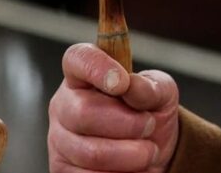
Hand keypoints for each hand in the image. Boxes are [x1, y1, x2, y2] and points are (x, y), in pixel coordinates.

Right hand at [48, 43, 179, 172]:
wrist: (152, 152)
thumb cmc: (150, 113)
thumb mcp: (161, 93)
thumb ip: (150, 86)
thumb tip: (132, 86)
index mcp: (84, 76)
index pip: (78, 59)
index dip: (97, 68)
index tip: (122, 83)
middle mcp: (64, 104)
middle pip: (83, 112)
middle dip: (128, 123)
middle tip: (150, 126)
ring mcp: (59, 139)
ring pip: (90, 151)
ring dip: (131, 154)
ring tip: (148, 151)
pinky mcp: (61, 170)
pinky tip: (132, 167)